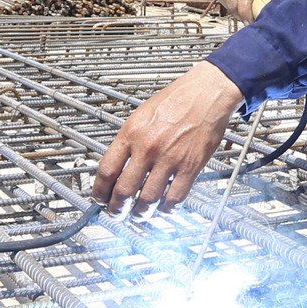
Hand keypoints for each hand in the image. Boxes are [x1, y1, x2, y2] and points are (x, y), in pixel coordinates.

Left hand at [93, 62, 244, 214]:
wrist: (206, 93)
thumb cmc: (176, 99)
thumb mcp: (141, 115)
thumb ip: (129, 141)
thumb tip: (118, 165)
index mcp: (131, 134)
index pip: (106, 171)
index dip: (100, 191)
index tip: (100, 198)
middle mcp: (147, 148)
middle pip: (124, 191)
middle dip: (117, 208)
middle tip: (117, 212)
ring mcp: (169, 159)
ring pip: (148, 199)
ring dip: (141, 213)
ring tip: (139, 214)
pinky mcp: (190, 166)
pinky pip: (175, 197)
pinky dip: (168, 208)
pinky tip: (165, 208)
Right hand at [210, 0, 280, 21]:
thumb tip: (274, 3)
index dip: (247, 13)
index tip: (253, 22)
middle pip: (234, 4)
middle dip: (244, 15)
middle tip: (253, 16)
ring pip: (228, 5)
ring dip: (238, 10)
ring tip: (247, 4)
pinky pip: (223, 2)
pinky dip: (231, 4)